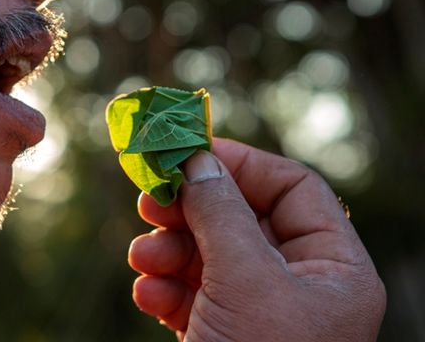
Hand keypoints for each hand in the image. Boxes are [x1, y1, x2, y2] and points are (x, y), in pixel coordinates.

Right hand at [128, 138, 385, 340]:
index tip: (190, 153)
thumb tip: (197, 159)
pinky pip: (192, 292)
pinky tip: (149, 294)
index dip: (241, 165)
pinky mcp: (221, 333)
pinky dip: (166, 287)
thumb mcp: (247, 282)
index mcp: (332, 270)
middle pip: (241, 219)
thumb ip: (221, 212)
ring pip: (209, 254)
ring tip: (145, 256)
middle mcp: (297, 285)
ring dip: (169, 249)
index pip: (292, 189)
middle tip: (151, 200)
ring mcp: (256, 311)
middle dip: (192, 209)